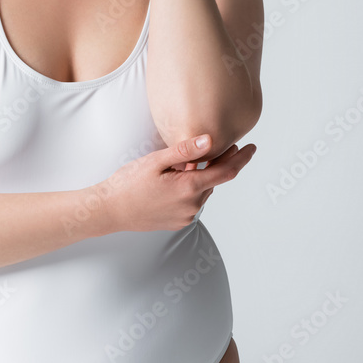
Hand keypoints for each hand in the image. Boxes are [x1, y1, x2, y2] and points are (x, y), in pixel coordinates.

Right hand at [97, 134, 255, 233]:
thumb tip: (210, 140)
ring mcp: (186, 216)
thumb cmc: (128, 182)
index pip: (226, 172)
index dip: (242, 159)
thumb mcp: (155, 161)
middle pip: (214, 180)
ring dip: (202, 177)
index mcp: (189, 188)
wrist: (109, 210)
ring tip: (190, 163)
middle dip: (219, 164)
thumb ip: (184, 151)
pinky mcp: (178, 222)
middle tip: (221, 145)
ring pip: (203, 191)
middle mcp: (193, 205)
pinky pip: (193, 202)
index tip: (252, 147)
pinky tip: (177, 181)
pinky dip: (191, 189)